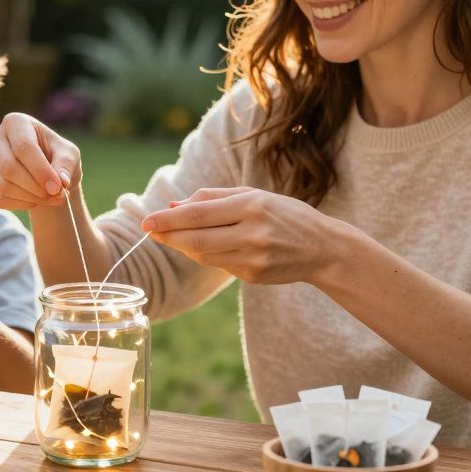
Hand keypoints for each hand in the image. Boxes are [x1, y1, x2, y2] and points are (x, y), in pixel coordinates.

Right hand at [0, 112, 81, 210]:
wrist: (47, 173)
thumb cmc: (58, 156)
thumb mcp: (69, 155)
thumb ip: (66, 165)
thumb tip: (61, 182)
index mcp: (15, 122)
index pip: (23, 147)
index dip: (41, 170)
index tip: (58, 187)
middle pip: (8, 167)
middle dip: (35, 186)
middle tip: (55, 193)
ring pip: (2, 185)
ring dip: (30, 198)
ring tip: (49, 197)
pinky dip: (21, 205)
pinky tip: (35, 200)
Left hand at [140, 187, 346, 284]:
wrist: (323, 248)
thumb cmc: (285, 214)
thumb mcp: (254, 195)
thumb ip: (213, 198)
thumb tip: (174, 206)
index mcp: (252, 206)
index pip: (198, 214)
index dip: (168, 219)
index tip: (147, 220)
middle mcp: (252, 233)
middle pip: (196, 238)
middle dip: (168, 235)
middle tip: (149, 230)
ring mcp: (254, 258)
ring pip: (204, 255)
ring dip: (183, 246)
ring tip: (170, 236)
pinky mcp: (253, 276)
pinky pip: (218, 265)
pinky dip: (204, 255)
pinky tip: (199, 246)